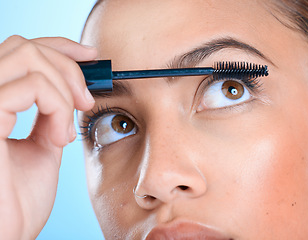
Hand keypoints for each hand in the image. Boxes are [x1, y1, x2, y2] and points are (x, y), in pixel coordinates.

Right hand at [0, 35, 95, 239]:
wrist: (7, 235)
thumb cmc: (17, 201)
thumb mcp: (41, 147)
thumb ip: (50, 115)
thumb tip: (69, 89)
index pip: (19, 51)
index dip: (57, 46)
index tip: (90, 56)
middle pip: (24, 47)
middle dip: (67, 68)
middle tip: (86, 100)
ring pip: (28, 58)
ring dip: (64, 91)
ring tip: (68, 128)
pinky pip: (32, 86)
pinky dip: (58, 107)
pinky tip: (59, 138)